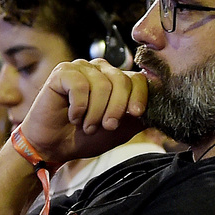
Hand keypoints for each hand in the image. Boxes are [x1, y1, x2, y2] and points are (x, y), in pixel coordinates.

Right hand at [20, 59, 147, 164]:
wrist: (54, 146)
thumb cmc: (84, 136)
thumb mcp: (119, 130)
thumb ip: (138, 118)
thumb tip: (161, 110)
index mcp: (115, 79)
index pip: (137, 78)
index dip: (139, 96)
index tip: (135, 114)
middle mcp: (100, 69)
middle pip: (121, 80)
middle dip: (116, 108)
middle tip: (106, 126)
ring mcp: (80, 68)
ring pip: (101, 85)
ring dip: (95, 113)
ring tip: (86, 125)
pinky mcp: (62, 72)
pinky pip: (80, 86)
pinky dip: (78, 108)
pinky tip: (72, 116)